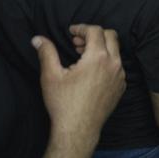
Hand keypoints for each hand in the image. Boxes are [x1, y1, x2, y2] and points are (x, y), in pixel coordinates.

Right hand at [32, 25, 124, 144]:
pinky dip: (106, 61)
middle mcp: (114, 64)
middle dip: (93, 34)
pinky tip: (90, 71)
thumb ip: (46, 52)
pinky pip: (117, 66)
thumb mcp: (51, 75)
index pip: (95, 31)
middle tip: (77, 42)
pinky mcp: (120, 87)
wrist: (78, 130)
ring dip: (100, 47)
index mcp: (98, 58)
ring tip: (81, 56)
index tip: (71, 31)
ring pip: (115, 51)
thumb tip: (37, 39)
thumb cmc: (63, 103)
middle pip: (110, 36)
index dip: (81, 27)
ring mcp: (120, 76)